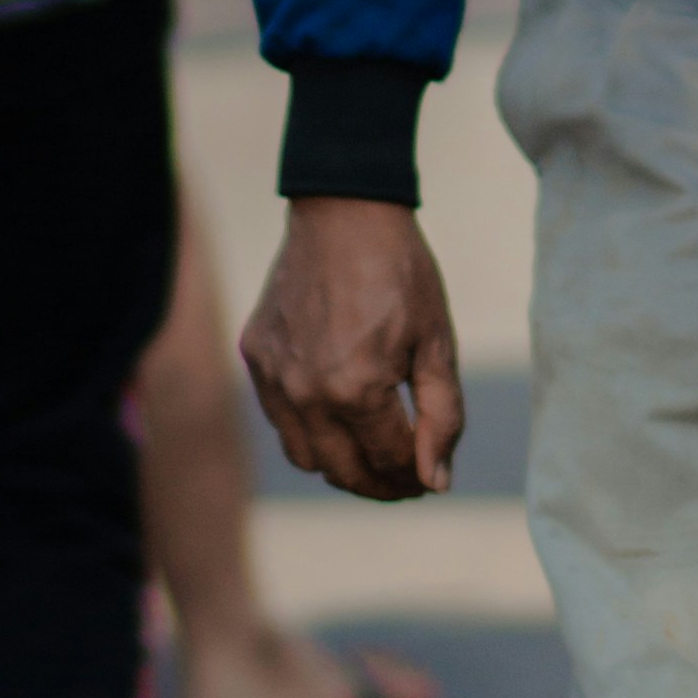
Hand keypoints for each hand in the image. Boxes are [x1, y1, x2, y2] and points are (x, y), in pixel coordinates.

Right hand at [242, 199, 465, 501]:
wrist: (344, 211)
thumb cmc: (401, 273)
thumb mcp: (437, 342)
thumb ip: (442, 417)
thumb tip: (436, 482)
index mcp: (358, 389)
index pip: (391, 462)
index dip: (417, 478)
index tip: (430, 479)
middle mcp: (306, 392)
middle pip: (344, 473)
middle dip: (381, 485)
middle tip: (405, 479)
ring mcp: (273, 376)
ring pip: (305, 457)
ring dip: (340, 465)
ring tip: (372, 453)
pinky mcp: (254, 357)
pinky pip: (280, 418)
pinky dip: (309, 428)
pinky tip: (337, 413)